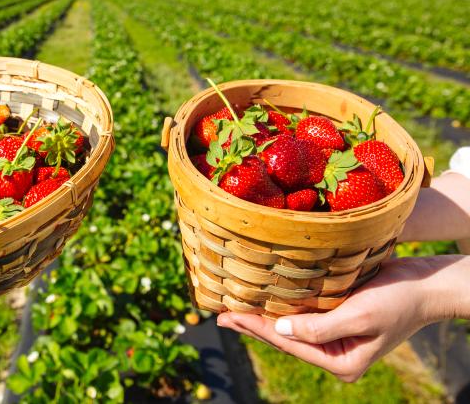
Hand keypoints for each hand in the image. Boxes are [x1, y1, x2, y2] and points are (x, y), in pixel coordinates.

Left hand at [217, 256, 468, 381]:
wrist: (427, 284)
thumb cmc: (398, 300)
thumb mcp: (360, 315)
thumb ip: (319, 327)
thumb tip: (280, 331)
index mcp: (340, 362)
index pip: (288, 344)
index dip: (255, 328)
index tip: (228, 316)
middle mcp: (335, 353)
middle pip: (285, 339)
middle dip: (252, 325)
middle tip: (220, 313)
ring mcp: (336, 337)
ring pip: (290, 328)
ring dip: (263, 317)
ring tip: (233, 308)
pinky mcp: (337, 319)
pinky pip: (302, 316)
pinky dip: (281, 308)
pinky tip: (263, 300)